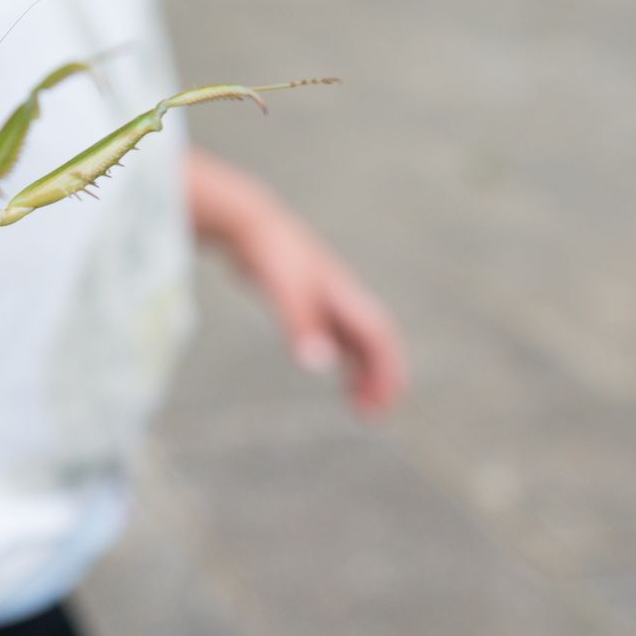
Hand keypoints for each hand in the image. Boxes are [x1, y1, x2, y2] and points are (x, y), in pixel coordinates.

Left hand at [188, 150, 404, 415]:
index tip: (382, 403)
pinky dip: (335, 352)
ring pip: (354, 339)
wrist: (249, 222)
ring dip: (362, 370)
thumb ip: (301, 326)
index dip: (386, 369)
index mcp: (344, 296)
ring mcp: (325, 296)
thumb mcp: (285, 291)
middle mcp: (341, 298)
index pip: (378, 337)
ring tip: (357, 404)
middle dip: (380, 376)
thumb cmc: (270, 254)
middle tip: (373, 413)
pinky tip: (322, 363)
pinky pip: (331, 330)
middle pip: (373, 342)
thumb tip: (318, 365)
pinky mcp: (305, 296)